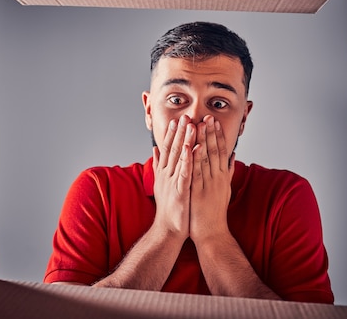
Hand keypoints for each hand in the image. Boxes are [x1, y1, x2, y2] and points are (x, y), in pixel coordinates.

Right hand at [152, 115, 195, 240]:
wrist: (168, 229)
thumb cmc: (169, 207)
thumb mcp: (162, 183)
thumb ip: (158, 165)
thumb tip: (154, 149)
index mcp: (165, 172)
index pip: (169, 149)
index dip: (173, 134)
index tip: (178, 119)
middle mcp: (167, 174)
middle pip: (173, 149)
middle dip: (179, 132)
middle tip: (184, 116)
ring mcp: (173, 182)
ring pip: (179, 157)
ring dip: (185, 140)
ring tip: (190, 125)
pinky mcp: (180, 190)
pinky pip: (185, 172)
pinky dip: (188, 159)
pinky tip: (192, 148)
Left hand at [190, 115, 234, 243]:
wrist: (212, 233)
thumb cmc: (216, 212)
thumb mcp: (225, 189)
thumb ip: (229, 172)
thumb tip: (234, 156)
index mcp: (222, 176)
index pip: (221, 151)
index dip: (218, 135)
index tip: (214, 120)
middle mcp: (217, 178)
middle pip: (214, 151)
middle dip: (210, 133)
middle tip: (207, 116)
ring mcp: (208, 185)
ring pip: (205, 159)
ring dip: (202, 141)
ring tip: (199, 125)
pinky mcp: (198, 192)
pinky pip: (196, 172)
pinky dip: (193, 159)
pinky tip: (191, 148)